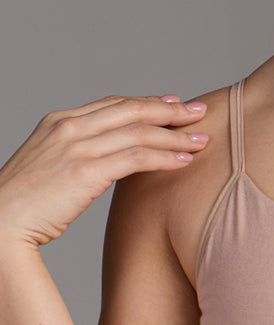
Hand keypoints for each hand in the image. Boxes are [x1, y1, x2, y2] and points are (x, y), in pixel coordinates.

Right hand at [0, 93, 208, 246]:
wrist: (2, 220)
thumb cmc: (25, 206)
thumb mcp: (49, 171)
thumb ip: (74, 160)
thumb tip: (97, 169)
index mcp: (58, 122)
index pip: (111, 104)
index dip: (145, 103)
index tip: (171, 104)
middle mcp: (69, 127)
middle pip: (130, 110)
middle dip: (169, 111)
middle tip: (198, 112)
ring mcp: (77, 146)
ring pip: (139, 131)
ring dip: (175, 135)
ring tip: (202, 140)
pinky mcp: (87, 170)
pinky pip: (136, 157)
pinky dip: (164, 157)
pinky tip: (184, 161)